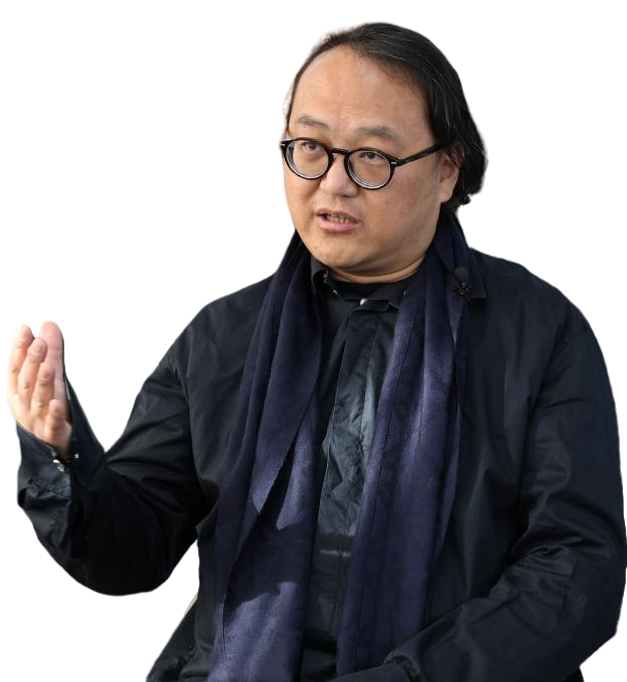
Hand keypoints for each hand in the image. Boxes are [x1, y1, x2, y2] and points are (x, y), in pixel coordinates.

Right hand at [7, 322, 72, 460]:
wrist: (54, 445)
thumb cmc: (48, 406)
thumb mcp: (50, 378)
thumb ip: (51, 353)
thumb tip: (48, 325)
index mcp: (18, 392)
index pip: (17, 368)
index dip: (20, 350)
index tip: (25, 330)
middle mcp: (24, 406)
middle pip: (27, 382)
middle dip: (32, 361)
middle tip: (40, 342)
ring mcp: (38, 421)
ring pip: (39, 401)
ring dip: (43, 383)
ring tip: (49, 366)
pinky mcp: (54, 433)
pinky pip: (54, 424)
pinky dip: (55, 414)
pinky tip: (58, 403)